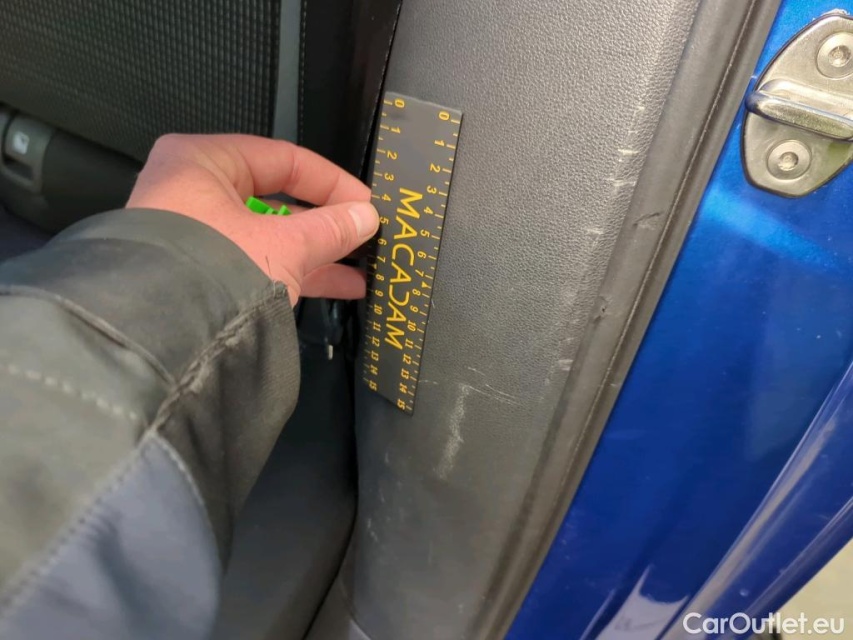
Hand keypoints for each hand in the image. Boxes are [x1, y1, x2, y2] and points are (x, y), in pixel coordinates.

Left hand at [127, 134, 378, 304]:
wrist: (158, 339)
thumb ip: (330, 228)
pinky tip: (337, 286)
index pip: (282, 157)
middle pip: (276, 199)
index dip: (331, 181)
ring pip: (268, 236)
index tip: (364, 202)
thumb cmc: (213, 271)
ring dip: (315, 252)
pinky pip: (256, 264)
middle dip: (325, 222)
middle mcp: (189, 193)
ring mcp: (192, 237)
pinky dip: (293, 272)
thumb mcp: (285, 245)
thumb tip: (365, 217)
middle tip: (361, 234)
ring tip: (360, 267)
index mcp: (201, 162)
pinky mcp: (198, 275)